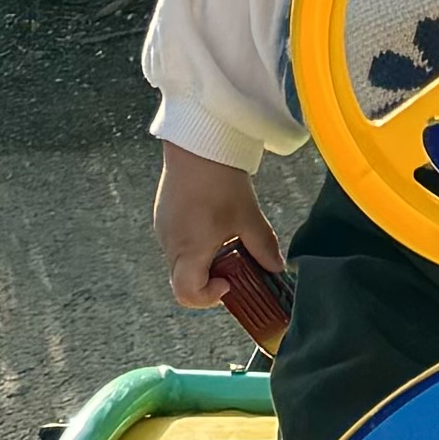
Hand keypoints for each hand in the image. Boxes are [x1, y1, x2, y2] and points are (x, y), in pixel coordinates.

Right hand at [154, 146, 272, 313]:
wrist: (197, 142)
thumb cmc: (219, 180)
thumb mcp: (248, 216)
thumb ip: (262, 247)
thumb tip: (276, 267)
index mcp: (189, 250)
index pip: (186, 294)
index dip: (208, 297)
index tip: (228, 283)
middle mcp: (170, 243)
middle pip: (183, 279)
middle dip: (209, 279)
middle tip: (232, 265)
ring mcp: (163, 227)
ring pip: (180, 259)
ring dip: (202, 259)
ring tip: (224, 235)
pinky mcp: (163, 213)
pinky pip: (176, 240)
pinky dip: (193, 242)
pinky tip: (211, 219)